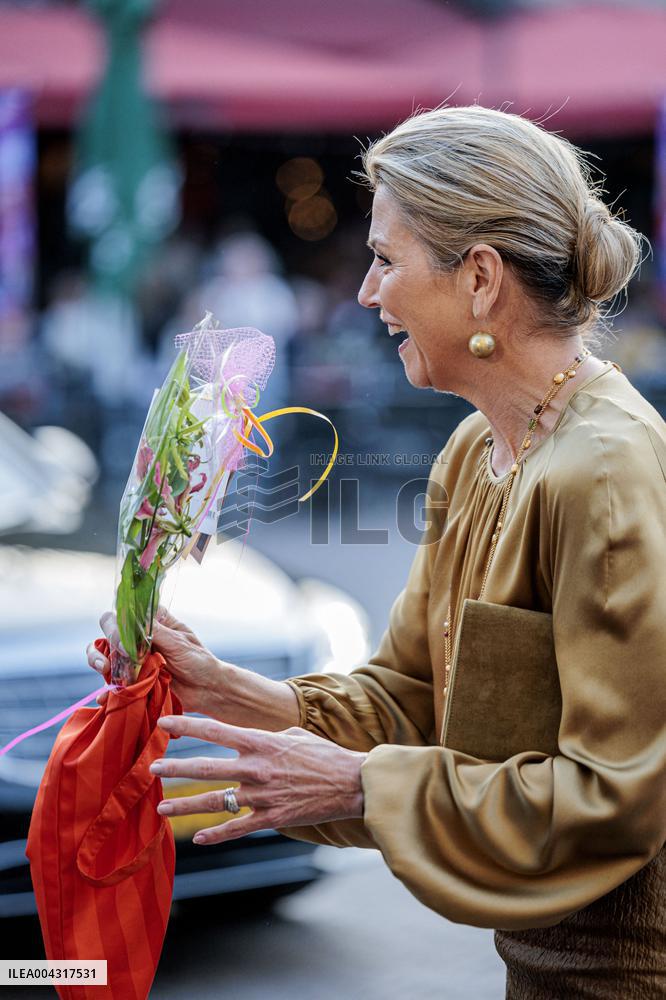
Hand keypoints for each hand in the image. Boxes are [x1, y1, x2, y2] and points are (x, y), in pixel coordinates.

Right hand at [86, 607, 224, 713]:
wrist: (207, 690)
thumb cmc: (199, 661)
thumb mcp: (180, 643)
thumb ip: (156, 632)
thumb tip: (133, 619)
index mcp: (153, 621)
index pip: (126, 612)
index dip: (119, 623)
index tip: (124, 641)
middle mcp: (139, 637)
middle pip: (109, 631)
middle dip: (106, 642)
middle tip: (114, 659)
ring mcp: (134, 658)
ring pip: (104, 653)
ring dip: (98, 661)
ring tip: (105, 672)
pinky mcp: (133, 679)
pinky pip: (112, 681)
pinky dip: (105, 689)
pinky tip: (104, 698)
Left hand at [149, 715, 365, 844]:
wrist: (351, 783)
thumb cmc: (324, 755)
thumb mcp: (293, 735)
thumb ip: (265, 738)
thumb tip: (249, 739)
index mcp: (261, 742)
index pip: (216, 730)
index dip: (187, 726)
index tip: (164, 722)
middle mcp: (256, 768)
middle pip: (206, 768)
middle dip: (176, 769)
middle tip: (152, 769)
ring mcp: (262, 795)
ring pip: (214, 801)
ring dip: (184, 805)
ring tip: (161, 807)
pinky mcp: (271, 818)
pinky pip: (236, 828)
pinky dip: (215, 834)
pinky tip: (198, 838)